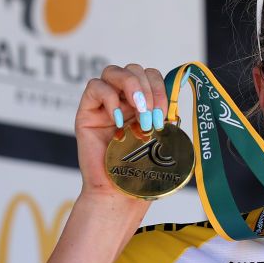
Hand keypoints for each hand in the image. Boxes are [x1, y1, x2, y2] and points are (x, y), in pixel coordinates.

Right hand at [74, 63, 167, 200]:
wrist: (119, 194)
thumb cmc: (139, 171)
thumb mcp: (160, 139)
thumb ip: (165, 117)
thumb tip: (176, 100)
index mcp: (141, 104)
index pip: (150, 76)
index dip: (159, 88)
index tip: (164, 113)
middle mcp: (122, 100)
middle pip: (133, 69)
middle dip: (148, 89)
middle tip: (151, 116)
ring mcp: (103, 105)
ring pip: (113, 71)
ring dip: (131, 87)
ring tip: (138, 112)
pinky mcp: (86, 112)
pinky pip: (94, 86)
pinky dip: (110, 98)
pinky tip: (118, 120)